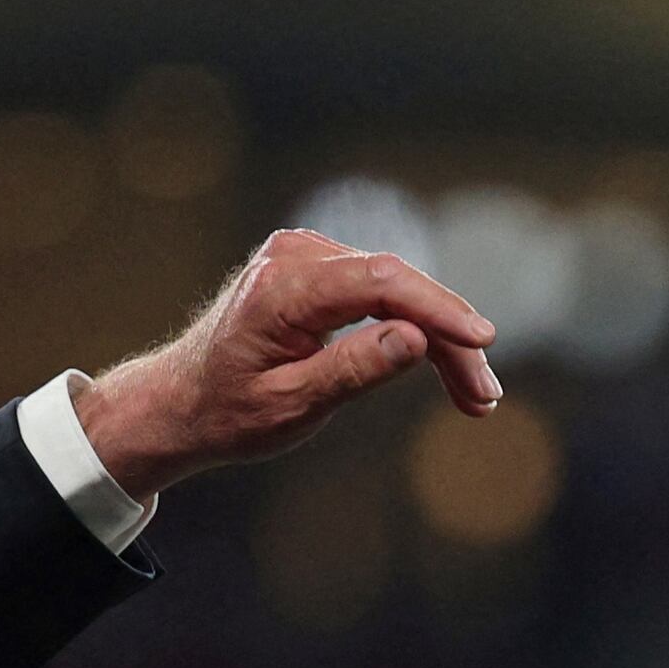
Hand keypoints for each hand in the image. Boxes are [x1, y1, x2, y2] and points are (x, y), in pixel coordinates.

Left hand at [74, 231, 503, 493]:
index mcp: (281, 290)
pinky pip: (381, 291)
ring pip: (397, 288)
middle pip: (397, 284)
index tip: (481, 340)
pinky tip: (444, 363)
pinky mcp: (319, 269)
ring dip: (440, 338)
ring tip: (475, 395)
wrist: (184, 401)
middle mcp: (294, 257)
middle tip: (484, 396)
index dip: (438, 309)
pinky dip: (413, 327)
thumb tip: (415, 339)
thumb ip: (352, 370)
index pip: (379, 281)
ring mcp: (306, 256)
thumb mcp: (290, 406)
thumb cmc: (229, 411)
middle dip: (449, 338)